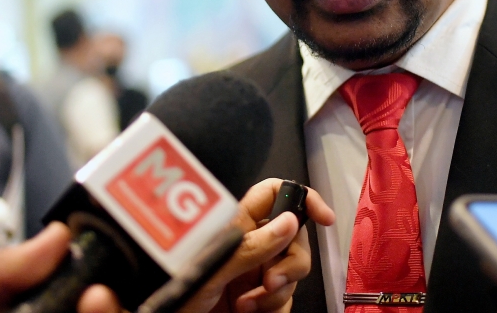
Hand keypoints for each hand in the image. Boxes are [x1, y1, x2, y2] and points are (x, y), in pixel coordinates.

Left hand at [179, 178, 335, 312]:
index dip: (302, 198)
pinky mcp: (259, 300)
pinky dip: (274, 309)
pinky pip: (285, 300)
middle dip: (291, 263)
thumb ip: (251, 246)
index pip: (275, 194)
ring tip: (247, 308)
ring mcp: (255, 273)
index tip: (323, 218)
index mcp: (237, 224)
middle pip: (294, 238)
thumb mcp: (212, 269)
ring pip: (292, 272)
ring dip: (277, 294)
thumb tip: (289, 221)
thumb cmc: (173, 296)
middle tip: (270, 282)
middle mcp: (251, 245)